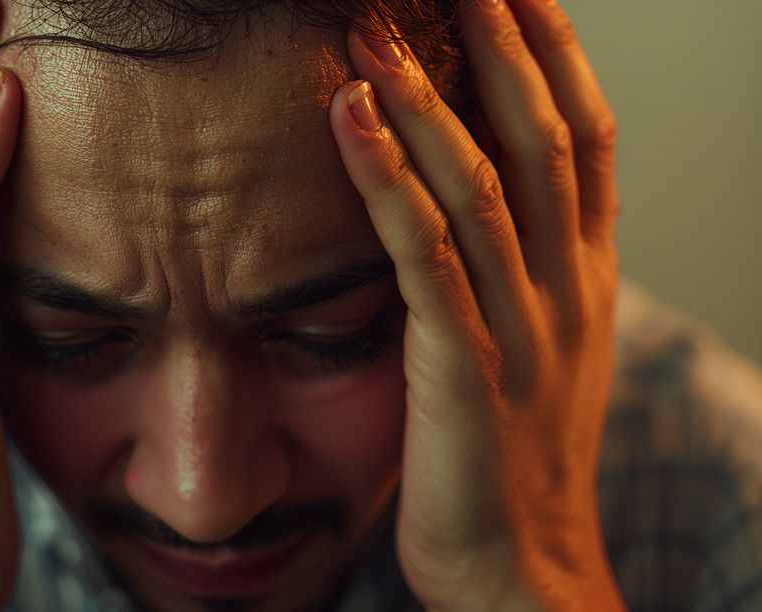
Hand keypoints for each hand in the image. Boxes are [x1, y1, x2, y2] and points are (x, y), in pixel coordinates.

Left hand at [329, 0, 623, 609]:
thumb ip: (515, 272)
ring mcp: (523, 328)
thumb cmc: (510, 454)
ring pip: (487, 186)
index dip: (556, 56)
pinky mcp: (464, 369)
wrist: (521, 565)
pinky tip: (351, 121)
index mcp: (584, 278)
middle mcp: (566, 289)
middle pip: (547, 140)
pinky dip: (390, 183)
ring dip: (432, 99)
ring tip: (374, 30)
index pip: (586, 141)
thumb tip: (470, 200)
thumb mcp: (536, 348)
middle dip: (505, 46)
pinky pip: (427, 258)